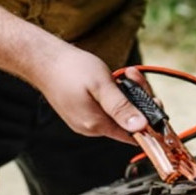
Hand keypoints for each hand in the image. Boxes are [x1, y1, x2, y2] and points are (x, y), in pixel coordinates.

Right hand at [32, 46, 147, 143]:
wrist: (41, 59)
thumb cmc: (69, 69)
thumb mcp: (102, 85)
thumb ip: (122, 107)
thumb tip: (141, 126)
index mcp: (96, 125)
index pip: (133, 134)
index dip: (148, 120)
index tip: (154, 101)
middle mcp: (91, 127)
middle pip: (128, 120)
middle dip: (138, 97)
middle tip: (134, 75)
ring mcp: (86, 120)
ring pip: (119, 111)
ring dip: (128, 92)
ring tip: (126, 73)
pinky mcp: (84, 111)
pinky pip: (108, 106)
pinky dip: (116, 93)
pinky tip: (114, 79)